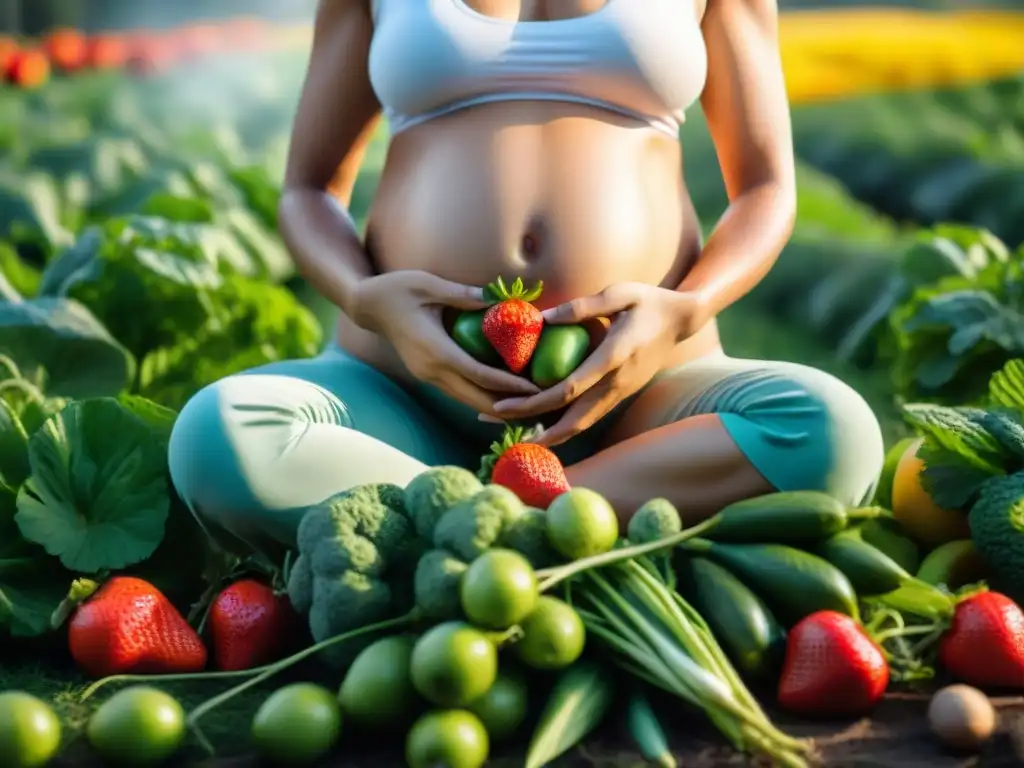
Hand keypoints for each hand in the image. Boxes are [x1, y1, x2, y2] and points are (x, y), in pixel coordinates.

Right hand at [351, 270, 540, 414]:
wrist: (369, 305)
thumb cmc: (398, 289)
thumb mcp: (429, 285)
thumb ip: (462, 294)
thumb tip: (497, 298)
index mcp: (435, 350)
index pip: (479, 375)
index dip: (508, 384)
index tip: (534, 388)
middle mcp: (432, 370)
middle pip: (476, 399)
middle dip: (508, 407)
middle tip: (540, 408)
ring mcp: (429, 376)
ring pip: (467, 401)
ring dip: (496, 407)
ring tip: (527, 409)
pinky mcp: (429, 375)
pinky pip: (460, 393)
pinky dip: (482, 397)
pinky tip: (503, 398)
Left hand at [491, 283, 704, 445]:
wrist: (682, 321)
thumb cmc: (649, 301)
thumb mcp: (620, 293)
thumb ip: (583, 306)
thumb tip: (543, 318)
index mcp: (615, 357)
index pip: (570, 389)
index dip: (534, 402)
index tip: (503, 403)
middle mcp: (617, 383)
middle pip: (571, 418)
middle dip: (532, 426)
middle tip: (492, 421)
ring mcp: (620, 393)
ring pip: (580, 425)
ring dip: (547, 434)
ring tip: (511, 434)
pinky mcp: (619, 395)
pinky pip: (588, 418)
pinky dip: (563, 427)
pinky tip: (540, 427)